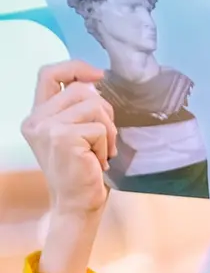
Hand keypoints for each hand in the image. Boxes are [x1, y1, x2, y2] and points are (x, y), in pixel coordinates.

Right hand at [20, 60, 116, 217]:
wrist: (77, 204)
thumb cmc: (83, 171)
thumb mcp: (76, 134)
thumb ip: (78, 109)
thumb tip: (96, 82)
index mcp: (37, 116)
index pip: (49, 74)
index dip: (75, 67)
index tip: (98, 75)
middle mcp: (37, 120)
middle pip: (83, 90)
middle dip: (105, 113)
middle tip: (105, 139)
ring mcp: (47, 128)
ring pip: (95, 107)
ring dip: (108, 132)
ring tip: (100, 153)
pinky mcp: (63, 138)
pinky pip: (100, 129)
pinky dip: (107, 146)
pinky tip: (98, 162)